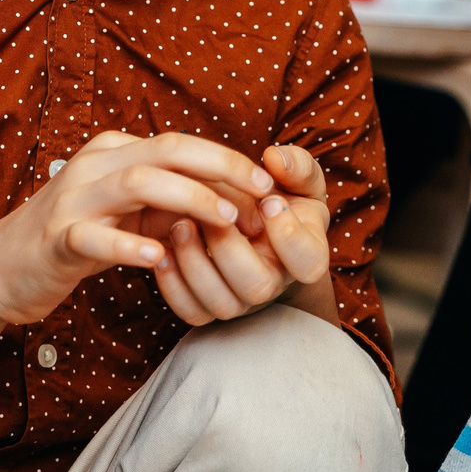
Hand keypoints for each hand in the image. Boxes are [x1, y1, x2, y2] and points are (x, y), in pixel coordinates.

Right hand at [0, 130, 272, 327]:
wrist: (0, 268)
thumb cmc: (74, 238)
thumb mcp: (126, 211)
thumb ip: (170, 201)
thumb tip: (233, 201)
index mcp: (114, 152)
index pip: (181, 144)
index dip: (229, 162)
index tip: (267, 186)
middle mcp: (95, 165)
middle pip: (168, 150)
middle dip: (222, 169)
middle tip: (262, 195)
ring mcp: (73, 199)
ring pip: (139, 182)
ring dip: (190, 199)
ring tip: (226, 222)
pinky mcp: (57, 238)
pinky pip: (97, 236)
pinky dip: (132, 245)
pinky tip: (161, 259)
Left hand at [137, 144, 331, 325]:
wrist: (247, 219)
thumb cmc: (275, 194)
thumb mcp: (296, 176)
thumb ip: (296, 165)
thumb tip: (274, 160)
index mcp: (303, 252)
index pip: (309, 263)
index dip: (289, 236)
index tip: (268, 201)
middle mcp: (273, 282)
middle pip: (257, 287)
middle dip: (229, 248)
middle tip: (211, 213)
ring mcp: (240, 298)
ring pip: (222, 304)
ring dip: (196, 264)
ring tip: (180, 225)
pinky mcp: (208, 305)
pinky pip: (192, 311)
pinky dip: (172, 285)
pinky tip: (162, 250)